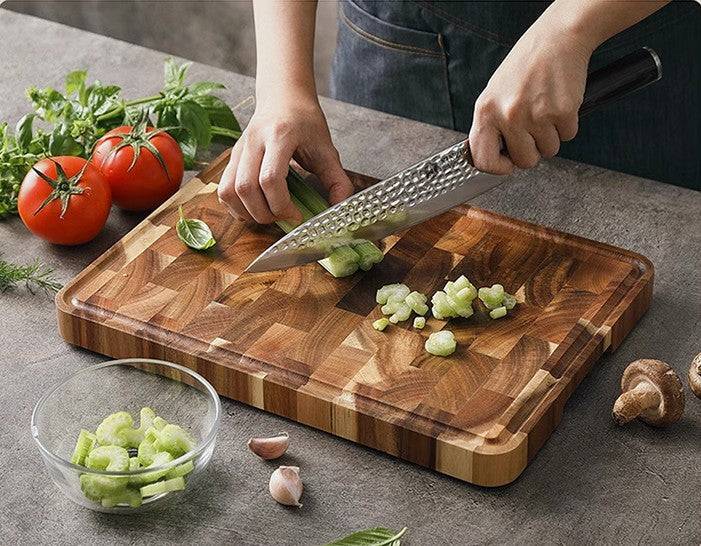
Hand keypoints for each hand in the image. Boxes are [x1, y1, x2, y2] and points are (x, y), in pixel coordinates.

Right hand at [218, 93, 352, 223]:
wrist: (283, 98)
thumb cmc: (305, 122)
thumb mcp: (327, 148)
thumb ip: (337, 179)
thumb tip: (339, 208)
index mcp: (279, 136)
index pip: (270, 178)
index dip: (281, 205)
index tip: (297, 215)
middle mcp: (253, 142)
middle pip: (246, 188)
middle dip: (264, 213)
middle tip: (283, 217)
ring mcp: (238, 150)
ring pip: (229, 190)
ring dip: (247, 212)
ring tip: (268, 215)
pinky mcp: (232, 158)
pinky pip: (224, 189)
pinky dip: (235, 206)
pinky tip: (254, 208)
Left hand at [468, 22, 591, 173]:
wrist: (557, 39)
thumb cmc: (525, 66)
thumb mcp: (494, 94)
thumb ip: (492, 126)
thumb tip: (494, 156)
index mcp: (485, 111)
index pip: (483, 160)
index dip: (497, 167)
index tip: (507, 164)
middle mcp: (508, 115)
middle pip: (524, 161)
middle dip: (532, 150)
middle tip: (533, 128)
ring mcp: (536, 115)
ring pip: (548, 151)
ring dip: (550, 136)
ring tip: (545, 110)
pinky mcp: (562, 112)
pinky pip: (567, 137)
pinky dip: (566, 125)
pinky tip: (558, 104)